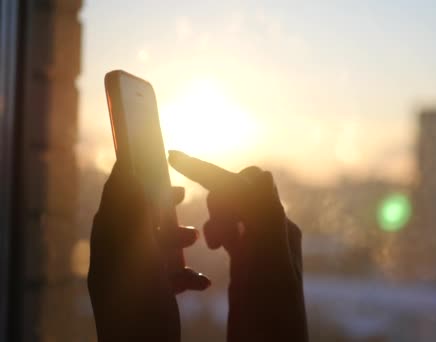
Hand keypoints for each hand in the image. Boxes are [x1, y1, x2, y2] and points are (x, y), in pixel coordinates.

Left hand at [88, 162, 209, 341]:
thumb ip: (139, 219)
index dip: (129, 173)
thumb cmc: (137, 309)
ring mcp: (136, 276)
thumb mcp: (139, 258)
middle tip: (182, 194)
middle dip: (163, 207)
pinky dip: (188, 272)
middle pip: (140, 217)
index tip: (146, 152)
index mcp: (110, 244)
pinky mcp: (152, 294)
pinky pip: (172, 272)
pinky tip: (203, 282)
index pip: (116, 197)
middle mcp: (119, 256)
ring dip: (181, 240)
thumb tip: (138, 177)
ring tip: (198, 240)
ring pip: (160, 244)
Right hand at [169, 150, 307, 341]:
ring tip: (209, 246)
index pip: (243, 184)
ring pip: (232, 211)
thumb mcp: (267, 271)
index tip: (171, 157)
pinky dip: (216, 232)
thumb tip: (260, 173)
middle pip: (237, 192)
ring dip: (214, 218)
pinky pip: (231, 232)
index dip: (206, 169)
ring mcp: (262, 248)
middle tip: (210, 239)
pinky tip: (209, 248)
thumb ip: (265, 222)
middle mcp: (274, 233)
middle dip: (214, 200)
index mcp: (278, 230)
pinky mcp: (251, 265)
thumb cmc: (271, 323)